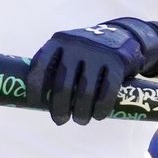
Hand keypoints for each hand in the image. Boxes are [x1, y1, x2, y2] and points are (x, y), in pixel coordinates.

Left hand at [25, 18, 157, 124]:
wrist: (123, 36)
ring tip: (81, 120)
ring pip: (85, 92)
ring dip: (81, 112)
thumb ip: (56, 68)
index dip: (35, 88)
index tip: (35, 105)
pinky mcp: (117, 62)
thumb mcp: (69, 50)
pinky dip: (101, 109)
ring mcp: (97, 52)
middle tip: (60, 121)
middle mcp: (76, 44)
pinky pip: (107, 92)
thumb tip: (40, 103)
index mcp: (59, 41)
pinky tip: (98, 116)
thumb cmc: (87, 53)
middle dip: (60, 108)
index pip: (40, 66)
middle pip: (62, 85)